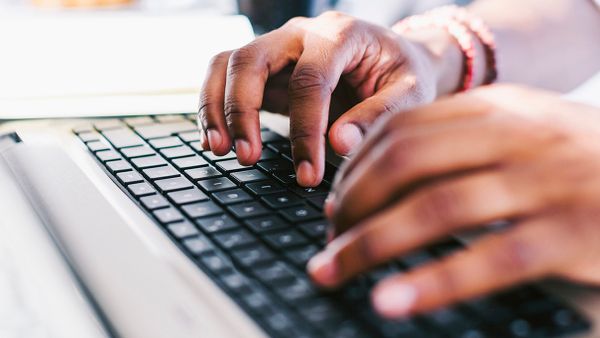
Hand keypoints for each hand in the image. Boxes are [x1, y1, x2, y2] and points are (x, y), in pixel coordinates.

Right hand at [198, 11, 462, 186]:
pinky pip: (226, 78)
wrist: (395, 59)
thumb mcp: (411, 92)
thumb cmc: (404, 74)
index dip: (305, 130)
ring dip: (217, 108)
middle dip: (241, 111)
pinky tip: (218, 140)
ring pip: (228, 64)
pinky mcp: (268, 68)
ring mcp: (279, 47)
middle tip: (248, 158)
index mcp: (340, 34)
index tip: (308, 173)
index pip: (310, 80)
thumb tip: (338, 145)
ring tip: (220, 150)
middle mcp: (301, 34)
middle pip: (251, 60)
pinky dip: (214, 107)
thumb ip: (378, 116)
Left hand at [308, 85, 599, 317]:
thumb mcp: (523, 138)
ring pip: (435, 207)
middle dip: (352, 203)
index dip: (356, 168)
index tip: (334, 203)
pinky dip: (432, 282)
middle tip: (328, 239)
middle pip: (406, 161)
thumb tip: (380, 176)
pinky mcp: (574, 234)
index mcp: (501, 108)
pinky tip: (391, 301)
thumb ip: (462, 146)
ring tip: (333, 271)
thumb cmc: (582, 167)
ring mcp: (548, 182)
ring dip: (371, 243)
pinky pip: (488, 259)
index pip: (403, 128)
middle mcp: (520, 135)